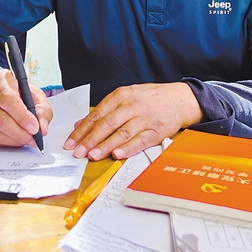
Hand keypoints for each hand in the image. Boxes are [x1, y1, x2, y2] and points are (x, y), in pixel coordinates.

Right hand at [0, 69, 52, 147]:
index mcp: (0, 79)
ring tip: (25, 140)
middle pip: (0, 119)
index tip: (34, 128)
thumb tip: (42, 129)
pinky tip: (12, 139)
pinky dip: (3, 143)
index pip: (8, 100)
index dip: (22, 117)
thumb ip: (42, 111)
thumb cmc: (18, 92)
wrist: (0, 92)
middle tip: (32, 139)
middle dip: (19, 133)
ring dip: (12, 140)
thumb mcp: (35, 95)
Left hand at [63, 83, 202, 160]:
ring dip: (106, 145)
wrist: (180, 98)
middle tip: (77, 152)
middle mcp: (132, 105)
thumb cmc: (150, 99)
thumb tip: (81, 123)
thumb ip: (104, 110)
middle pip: (107, 123)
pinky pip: (140, 140)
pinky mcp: (157, 130)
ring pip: (122, 132)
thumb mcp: (126, 96)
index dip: (82, 129)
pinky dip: (128, 148)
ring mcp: (145, 118)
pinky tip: (117, 155)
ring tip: (92, 156)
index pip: (97, 114)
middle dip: (90, 139)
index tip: (70, 142)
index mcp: (121, 95)